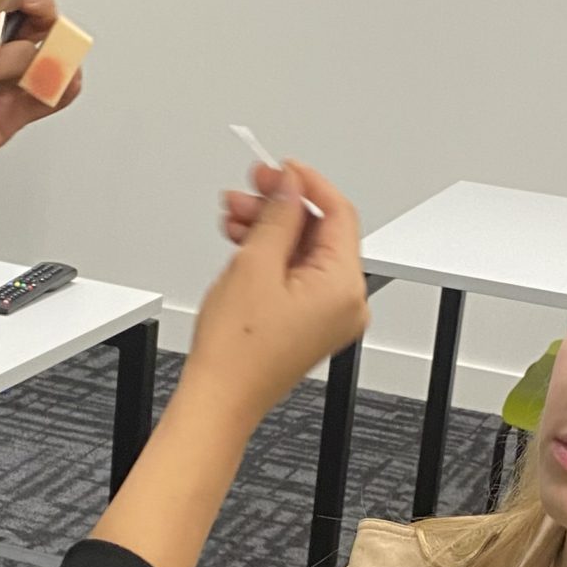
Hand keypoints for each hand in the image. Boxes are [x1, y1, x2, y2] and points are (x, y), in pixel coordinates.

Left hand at [0, 0, 79, 229]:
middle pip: (38, 16)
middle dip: (41, 6)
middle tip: (28, 4)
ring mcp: (6, 81)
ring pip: (47, 53)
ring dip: (35, 52)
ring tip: (3, 67)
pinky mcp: (14, 112)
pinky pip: (49, 96)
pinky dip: (61, 85)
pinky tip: (60, 78)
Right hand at [186, 160, 368, 429]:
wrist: (220, 397)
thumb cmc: (237, 351)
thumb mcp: (255, 264)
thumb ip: (278, 216)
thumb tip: (289, 187)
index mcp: (344, 288)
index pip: (339, 214)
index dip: (307, 183)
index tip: (281, 168)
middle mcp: (346, 303)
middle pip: (321, 232)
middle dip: (281, 207)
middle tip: (251, 189)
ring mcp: (329, 315)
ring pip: (304, 252)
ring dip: (271, 229)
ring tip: (236, 216)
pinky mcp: (309, 323)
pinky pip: (297, 275)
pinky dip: (272, 256)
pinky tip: (243, 242)